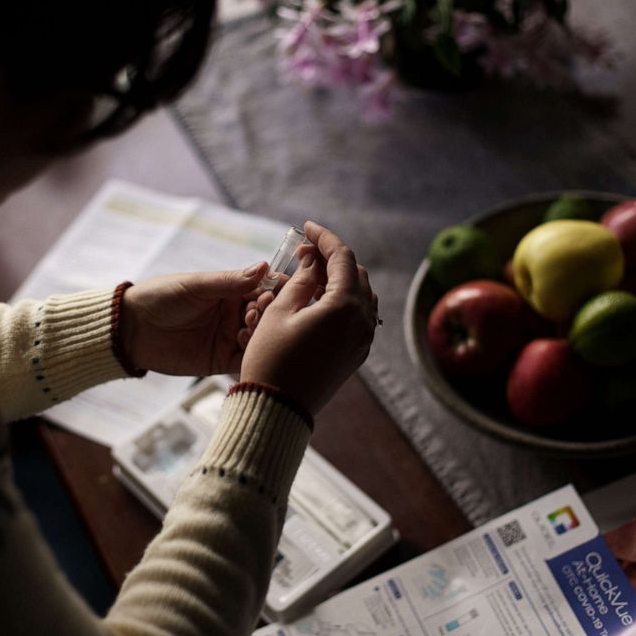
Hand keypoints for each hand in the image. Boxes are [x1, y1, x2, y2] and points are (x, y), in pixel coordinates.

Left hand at [121, 263, 267, 375]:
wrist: (132, 329)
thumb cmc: (161, 297)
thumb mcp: (197, 285)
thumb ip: (230, 281)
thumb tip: (265, 266)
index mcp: (230, 291)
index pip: (263, 288)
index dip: (276, 289)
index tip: (284, 289)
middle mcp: (234, 314)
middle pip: (266, 314)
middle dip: (268, 312)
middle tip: (259, 310)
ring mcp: (229, 338)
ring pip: (260, 337)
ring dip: (261, 332)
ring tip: (248, 327)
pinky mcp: (221, 361)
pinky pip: (245, 360)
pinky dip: (252, 354)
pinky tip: (247, 347)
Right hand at [240, 221, 377, 415]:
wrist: (278, 408)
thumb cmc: (271, 359)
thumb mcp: (280, 312)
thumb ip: (302, 279)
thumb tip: (314, 259)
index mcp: (345, 306)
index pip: (342, 257)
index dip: (324, 238)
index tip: (307, 227)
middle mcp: (362, 321)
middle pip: (356, 274)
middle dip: (332, 258)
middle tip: (304, 253)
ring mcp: (363, 340)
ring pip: (361, 295)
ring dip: (340, 279)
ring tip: (310, 276)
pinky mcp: (357, 354)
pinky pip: (359, 316)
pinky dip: (343, 301)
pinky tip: (318, 300)